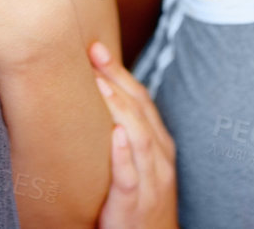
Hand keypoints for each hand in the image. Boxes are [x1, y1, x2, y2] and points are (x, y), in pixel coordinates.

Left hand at [92, 42, 177, 228]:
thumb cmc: (138, 200)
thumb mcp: (136, 162)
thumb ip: (123, 134)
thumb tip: (96, 98)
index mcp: (159, 144)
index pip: (141, 100)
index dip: (121, 72)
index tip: (97, 48)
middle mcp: (159, 158)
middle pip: (140, 111)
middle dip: (117, 79)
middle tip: (93, 52)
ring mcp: (151, 182)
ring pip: (138, 138)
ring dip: (119, 108)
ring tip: (99, 83)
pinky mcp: (135, 205)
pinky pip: (131, 178)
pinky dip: (124, 155)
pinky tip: (115, 136)